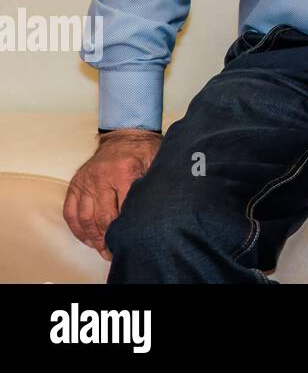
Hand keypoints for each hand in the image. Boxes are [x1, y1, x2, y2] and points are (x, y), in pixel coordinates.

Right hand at [63, 129, 160, 260]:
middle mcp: (101, 178)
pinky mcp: (75, 184)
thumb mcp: (156, 162)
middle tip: (115, 252)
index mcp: (124, 172)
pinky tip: (87, 239)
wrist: (125, 134)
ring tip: (102, 250)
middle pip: (102, 217)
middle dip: (108, 239)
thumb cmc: (144, 150)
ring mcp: (85, 181)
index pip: (123, 209)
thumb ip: (154, 184)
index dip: (126, 229)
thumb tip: (158, 209)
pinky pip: (70, 212)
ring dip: (92, 238)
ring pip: (85, 218)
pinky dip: (77, 229)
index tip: (131, 241)